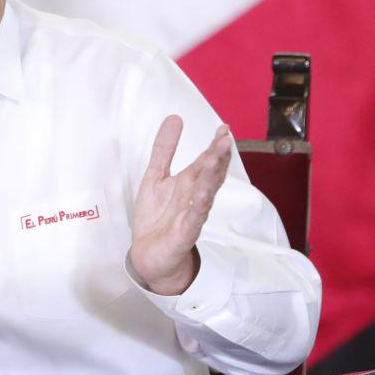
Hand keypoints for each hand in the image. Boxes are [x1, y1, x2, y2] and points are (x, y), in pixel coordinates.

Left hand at [128, 116, 231, 295]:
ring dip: (212, 177)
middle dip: (218, 157)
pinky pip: (193, 219)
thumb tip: (175, 117)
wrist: (148, 256)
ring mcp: (192, 215)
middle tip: (226, 139)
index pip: (206, 161)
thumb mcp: (156, 176)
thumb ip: (165, 149)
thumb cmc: (156, 217)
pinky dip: (199, 207)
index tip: (224, 128)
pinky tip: (203, 195)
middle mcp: (194, 197)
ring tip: (216, 158)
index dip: (215, 145)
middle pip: (210, 174)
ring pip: (205, 193)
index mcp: (189, 183)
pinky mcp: (184, 234)